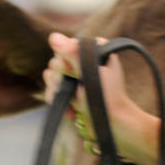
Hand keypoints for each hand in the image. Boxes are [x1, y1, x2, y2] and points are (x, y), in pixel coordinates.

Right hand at [42, 32, 158, 164]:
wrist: (113, 125)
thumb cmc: (107, 98)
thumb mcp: (91, 72)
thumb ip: (73, 53)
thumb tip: (54, 38)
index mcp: (94, 49)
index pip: (65, 45)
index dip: (66, 60)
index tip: (76, 73)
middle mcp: (85, 60)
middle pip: (56, 61)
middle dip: (61, 78)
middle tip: (77, 88)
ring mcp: (78, 76)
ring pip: (51, 76)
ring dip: (59, 92)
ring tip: (75, 102)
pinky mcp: (72, 91)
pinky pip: (53, 90)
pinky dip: (59, 102)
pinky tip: (71, 111)